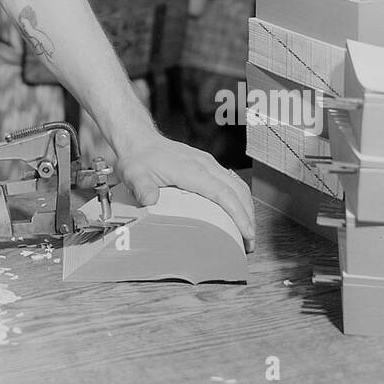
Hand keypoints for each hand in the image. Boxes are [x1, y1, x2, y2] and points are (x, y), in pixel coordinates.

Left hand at [114, 134, 255, 250]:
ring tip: (246, 234)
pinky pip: (231, 182)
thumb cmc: (138, 158)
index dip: (238, 214)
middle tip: (249, 244)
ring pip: (238, 185)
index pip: (223, 192)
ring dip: (246, 209)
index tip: (247, 233)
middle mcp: (205, 164)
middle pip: (237, 191)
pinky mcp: (208, 165)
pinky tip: (238, 214)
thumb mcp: (134, 174)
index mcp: (191, 169)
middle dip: (248, 217)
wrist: (139, 139)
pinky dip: (239, 199)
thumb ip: (142, 187)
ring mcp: (208, 163)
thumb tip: (149, 200)